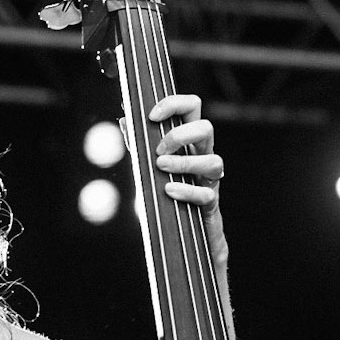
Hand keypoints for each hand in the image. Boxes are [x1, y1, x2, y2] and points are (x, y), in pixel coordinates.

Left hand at [149, 93, 226, 267]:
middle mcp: (203, 156)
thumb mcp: (148, 165)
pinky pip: (206, 194)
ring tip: (161, 168)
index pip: (192, 107)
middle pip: (206, 128)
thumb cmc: (167, 192)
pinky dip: (187, 190)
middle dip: (180, 135)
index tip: (152, 116)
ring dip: (184, 162)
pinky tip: (169, 190)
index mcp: (189, 141)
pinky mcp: (210, 203)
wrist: (183, 235)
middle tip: (158, 150)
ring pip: (214, 161)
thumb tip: (125, 120)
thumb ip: (139, 144)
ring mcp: (209, 180)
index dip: (174, 104)